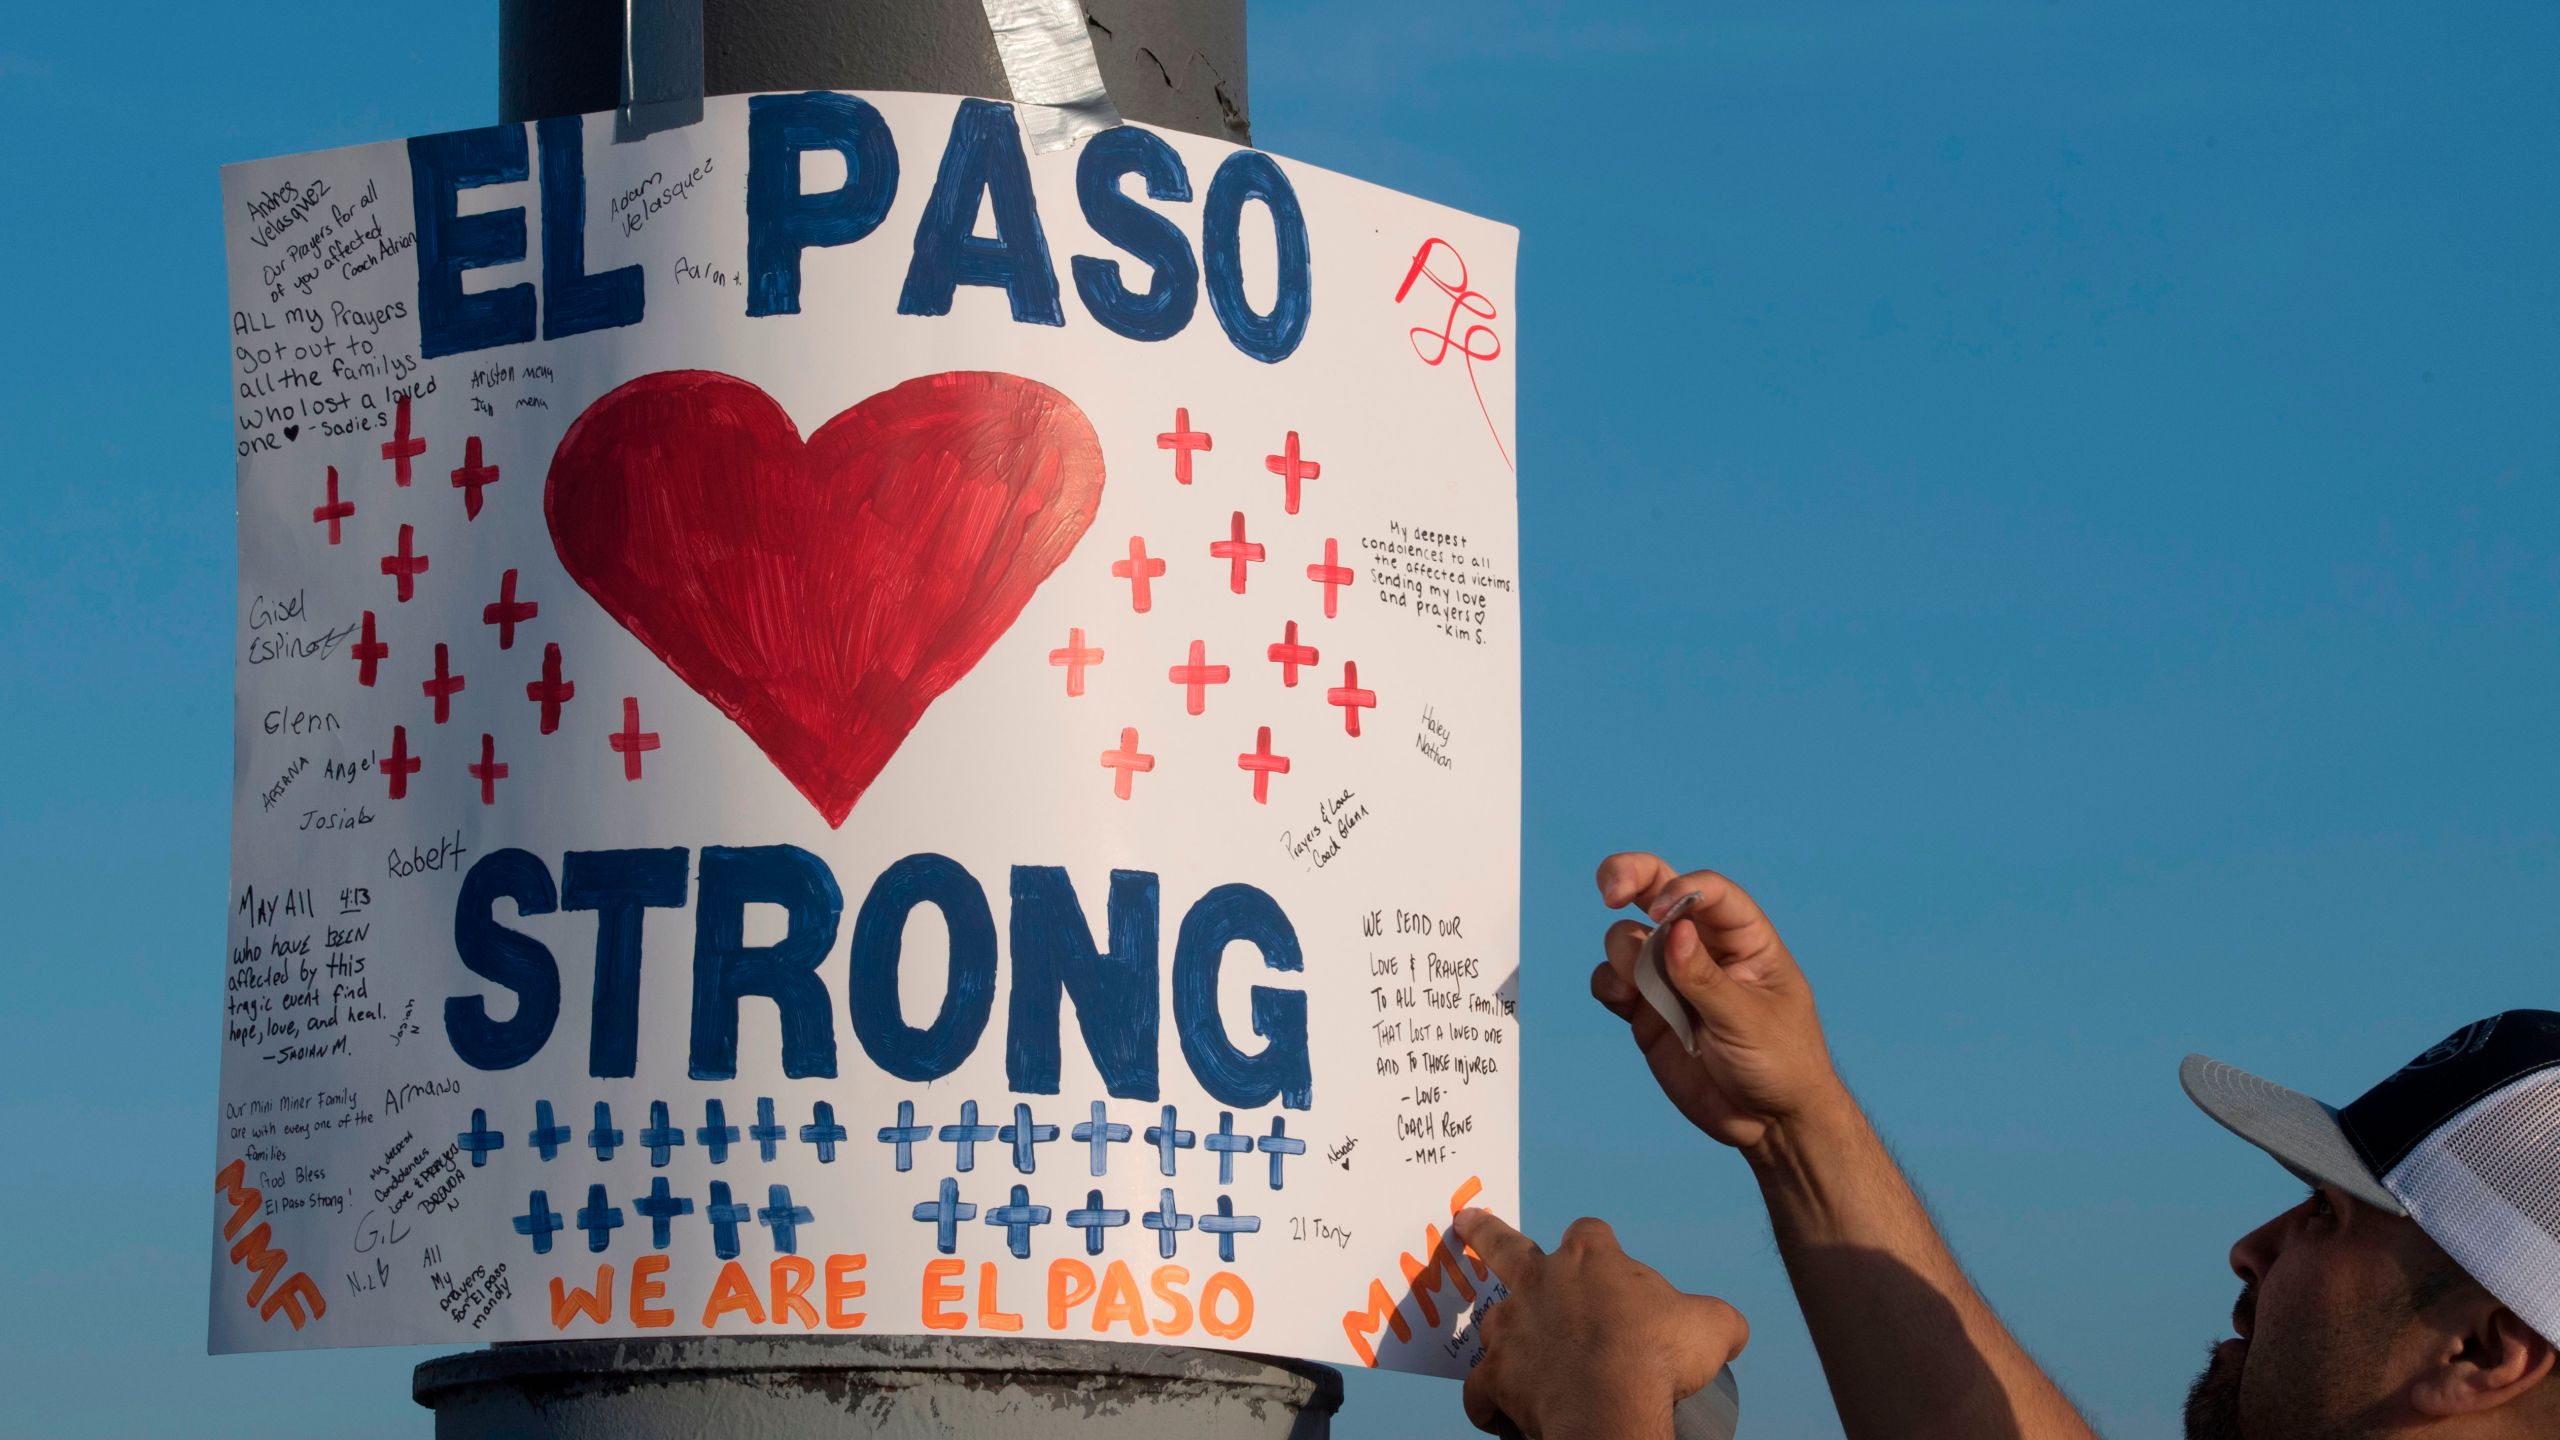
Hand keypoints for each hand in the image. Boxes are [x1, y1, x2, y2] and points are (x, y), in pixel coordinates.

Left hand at [1453, 1208, 1746, 1439]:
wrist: (1611, 1405)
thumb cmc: (1660, 1357)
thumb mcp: (1713, 1327)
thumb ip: (1718, 1320)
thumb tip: (1731, 1331)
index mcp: (1590, 1260)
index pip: (1590, 1233)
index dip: (1598, 1244)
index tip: (1604, 1254)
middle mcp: (1540, 1284)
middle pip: (1502, 1246)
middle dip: (1484, 1233)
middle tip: (1466, 1222)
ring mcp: (1512, 1329)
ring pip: (1494, 1326)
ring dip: (1506, 1339)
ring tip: (1520, 1358)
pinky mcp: (1496, 1376)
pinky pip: (1480, 1391)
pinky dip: (1489, 1403)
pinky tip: (1502, 1413)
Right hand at [1589, 853, 1841, 1154]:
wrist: (1768, 1125)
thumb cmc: (1781, 1065)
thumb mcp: (1750, 1021)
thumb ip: (1706, 978)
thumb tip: (1673, 931)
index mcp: (1744, 940)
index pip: (1708, 893)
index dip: (1680, 890)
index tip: (1661, 913)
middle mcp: (1703, 950)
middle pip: (1658, 891)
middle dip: (1629, 877)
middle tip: (1609, 887)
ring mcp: (1671, 979)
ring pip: (1628, 939)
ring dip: (1623, 952)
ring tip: (1638, 988)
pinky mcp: (1647, 1012)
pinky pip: (1613, 982)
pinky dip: (1607, 983)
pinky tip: (1621, 1001)